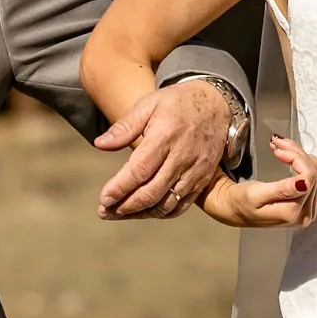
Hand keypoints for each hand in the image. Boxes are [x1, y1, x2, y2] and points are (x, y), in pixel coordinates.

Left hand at [93, 81, 231, 218]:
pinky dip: (161, 213)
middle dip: (125, 206)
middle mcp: (182, 157)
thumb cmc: (177, 104)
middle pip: (152, 192)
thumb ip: (124, 127)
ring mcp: (195, 171)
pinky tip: (143, 211)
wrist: (217, 104)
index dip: (120, 188)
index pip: (140, 170)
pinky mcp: (203, 180)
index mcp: (166, 136)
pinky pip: (181, 205)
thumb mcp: (149, 104)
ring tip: (118, 213)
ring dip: (140, 213)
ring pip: (166, 204)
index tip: (104, 199)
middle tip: (104, 211)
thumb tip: (100, 144)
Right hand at [206, 136, 316, 228]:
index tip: (277, 149)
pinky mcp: (309, 202)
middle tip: (277, 143)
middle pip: (315, 172)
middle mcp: (306, 214)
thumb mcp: (256, 195)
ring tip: (282, 147)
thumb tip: (304, 183)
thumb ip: (281, 189)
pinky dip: (304, 161)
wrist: (235, 210)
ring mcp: (309, 208)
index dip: (296, 157)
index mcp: (293, 212)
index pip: (309, 176)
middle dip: (296, 153)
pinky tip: (290, 156)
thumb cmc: (240, 202)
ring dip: (300, 155)